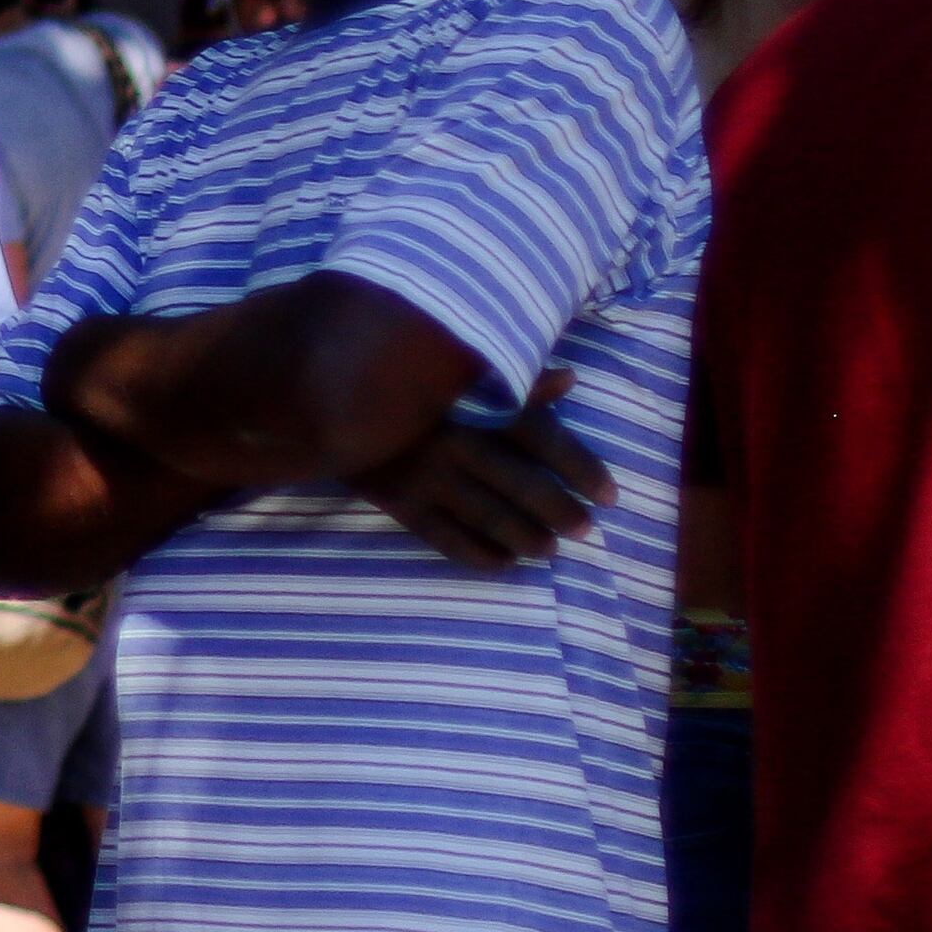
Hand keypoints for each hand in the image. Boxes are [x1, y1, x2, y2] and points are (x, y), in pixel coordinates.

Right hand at [349, 369, 613, 570]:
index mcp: (474, 401)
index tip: (609, 496)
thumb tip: (569, 381)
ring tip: (548, 549)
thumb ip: (513, 379)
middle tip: (583, 530)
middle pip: (524, 485)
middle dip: (561, 513)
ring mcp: (427, 475)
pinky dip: (482, 554)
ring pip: (491, 517)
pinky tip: (503, 560)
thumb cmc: (405, 380)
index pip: (543, 436)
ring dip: (528, 539)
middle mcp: (456, 440)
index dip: (582, 468)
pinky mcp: (400, 502)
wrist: (322, 396)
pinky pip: (448, 539)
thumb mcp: (457, 371)